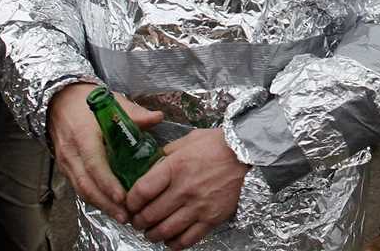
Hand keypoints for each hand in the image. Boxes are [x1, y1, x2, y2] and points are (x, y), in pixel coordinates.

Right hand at [48, 82, 162, 225]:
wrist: (60, 100)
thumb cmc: (88, 101)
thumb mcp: (113, 102)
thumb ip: (135, 113)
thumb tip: (158, 118)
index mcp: (84, 135)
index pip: (95, 164)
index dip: (108, 183)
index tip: (123, 197)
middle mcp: (72, 151)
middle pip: (86, 184)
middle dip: (106, 202)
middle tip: (125, 215)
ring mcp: (66, 161)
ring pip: (81, 189)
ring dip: (100, 204)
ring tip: (120, 215)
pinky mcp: (65, 166)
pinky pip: (78, 186)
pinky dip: (93, 197)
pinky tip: (108, 204)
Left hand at [127, 127, 248, 249]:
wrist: (249, 152)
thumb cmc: (219, 144)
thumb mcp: (189, 140)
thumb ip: (167, 153)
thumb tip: (151, 165)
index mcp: (176, 167)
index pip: (141, 192)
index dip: (130, 201)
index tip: (130, 203)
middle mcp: (185, 189)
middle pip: (149, 215)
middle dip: (138, 221)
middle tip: (138, 220)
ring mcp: (199, 206)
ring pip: (165, 231)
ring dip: (152, 234)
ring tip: (151, 231)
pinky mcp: (212, 219)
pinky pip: (186, 240)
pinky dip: (173, 244)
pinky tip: (170, 239)